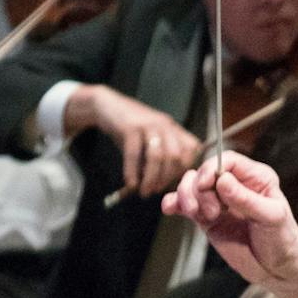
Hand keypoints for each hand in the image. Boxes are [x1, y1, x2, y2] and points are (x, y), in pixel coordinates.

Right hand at [89, 88, 203, 197]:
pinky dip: (132, 172)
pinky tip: (131, 183)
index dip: (183, 169)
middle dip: (166, 178)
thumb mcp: (148, 142)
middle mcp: (165, 125)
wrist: (105, 105)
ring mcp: (148, 124)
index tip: (171, 183)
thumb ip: (157, 161)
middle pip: (176, 156)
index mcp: (173, 129)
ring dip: (151, 178)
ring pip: (157, 156)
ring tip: (144, 191)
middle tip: (155, 191)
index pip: (191, 150)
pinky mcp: (130, 127)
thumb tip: (158, 187)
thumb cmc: (129, 130)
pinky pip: (134, 154)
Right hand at [164, 151, 297, 297]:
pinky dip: (174, 203)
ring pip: (191, 185)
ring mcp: (218, 201)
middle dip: (198, 188)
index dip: (211, 168)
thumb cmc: (282, 240)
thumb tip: (222, 180)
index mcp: (255, 177)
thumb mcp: (271, 218)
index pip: (227, 160)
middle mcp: (234, 185)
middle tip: (209, 212)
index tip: (205, 185)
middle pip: (204, 172)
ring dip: (186, 195)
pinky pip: (185, 205)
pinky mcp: (207, 218)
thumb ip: (246, 199)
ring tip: (195, 214)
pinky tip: (170, 209)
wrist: (277, 268)